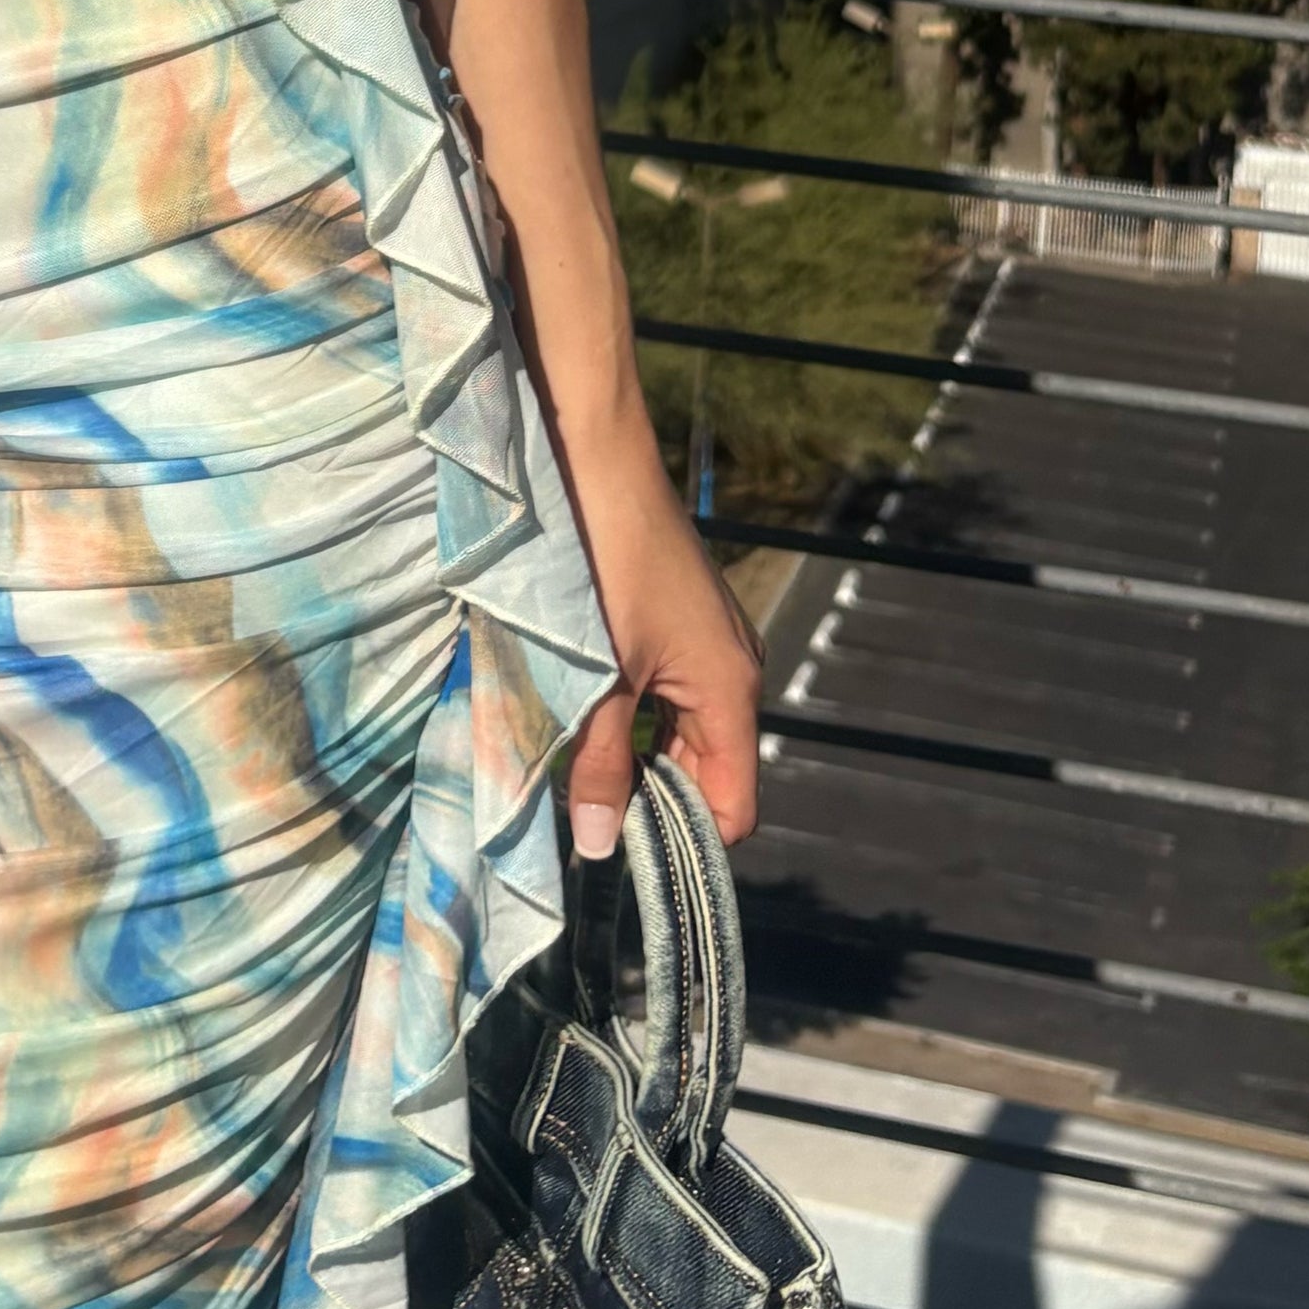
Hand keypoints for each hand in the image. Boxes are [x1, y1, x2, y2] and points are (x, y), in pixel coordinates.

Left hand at [563, 413, 763, 857]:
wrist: (590, 455)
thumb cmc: (598, 563)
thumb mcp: (593, 678)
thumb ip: (597, 765)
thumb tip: (596, 849)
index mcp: (731, 690)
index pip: (733, 807)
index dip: (684, 840)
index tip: (621, 853)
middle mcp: (735, 668)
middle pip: (706, 772)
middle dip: (650, 799)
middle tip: (580, 811)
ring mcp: (708, 638)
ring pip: (680, 732)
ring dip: (633, 754)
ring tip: (573, 762)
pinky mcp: (678, 616)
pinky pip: (666, 691)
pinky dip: (630, 712)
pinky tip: (581, 709)